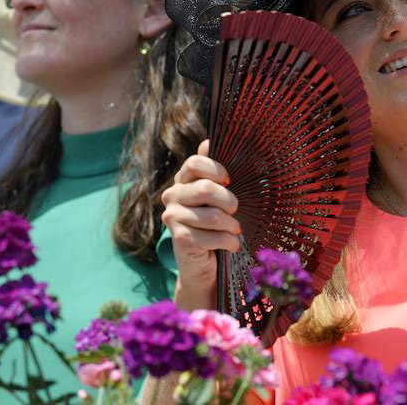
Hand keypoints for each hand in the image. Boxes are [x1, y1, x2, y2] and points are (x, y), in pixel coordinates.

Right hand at [162, 140, 240, 309]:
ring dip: (231, 226)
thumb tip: (209, 140)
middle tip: (235, 211)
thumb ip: (214, 173)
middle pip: (207, 189)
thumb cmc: (214, 226)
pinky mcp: (180, 239)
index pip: (195, 162)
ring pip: (214, 216)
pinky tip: (230, 245)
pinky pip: (214, 236)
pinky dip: (229, 242)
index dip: (216, 169)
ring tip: (233, 231)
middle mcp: (172, 196)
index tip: (228, 180)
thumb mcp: (217, 198)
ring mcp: (173, 218)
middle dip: (229, 202)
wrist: (203, 265)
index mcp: (181, 181)